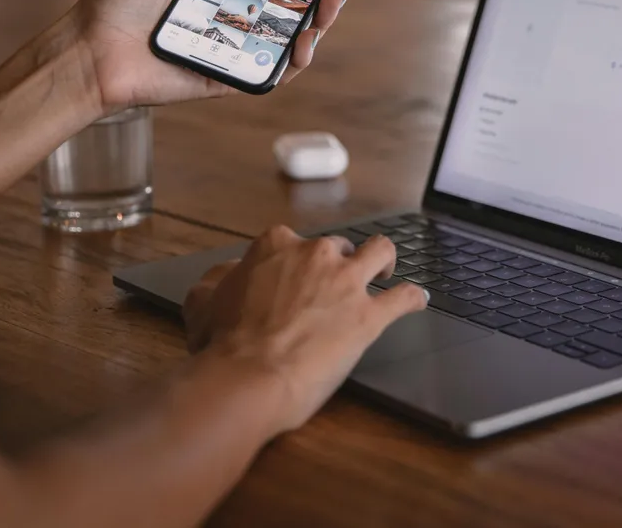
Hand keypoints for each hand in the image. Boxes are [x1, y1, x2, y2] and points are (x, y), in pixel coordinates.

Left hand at [70, 0, 370, 112]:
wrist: (89, 51)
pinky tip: (305, 44)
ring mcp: (233, 50)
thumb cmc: (115, 3)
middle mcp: (232, 18)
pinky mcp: (226, 78)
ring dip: (319, 23)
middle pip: (293, 5)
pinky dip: (292, 63)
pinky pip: (269, 75)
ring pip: (290, 39)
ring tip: (332, 4)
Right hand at [183, 227, 427, 434]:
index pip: (292, 242)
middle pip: (337, 247)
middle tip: (334, 285)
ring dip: (385, 261)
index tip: (295, 277)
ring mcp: (346, 283)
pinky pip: (403, 298)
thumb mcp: (203, 302)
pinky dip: (413, 298)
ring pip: (380, 253)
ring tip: (385, 272)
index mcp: (276, 246)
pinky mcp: (369, 316)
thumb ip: (218, 281)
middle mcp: (315, 255)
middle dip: (338, 263)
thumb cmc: (222, 345)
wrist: (246, 377)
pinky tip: (418, 300)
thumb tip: (225, 276)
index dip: (295, 262)